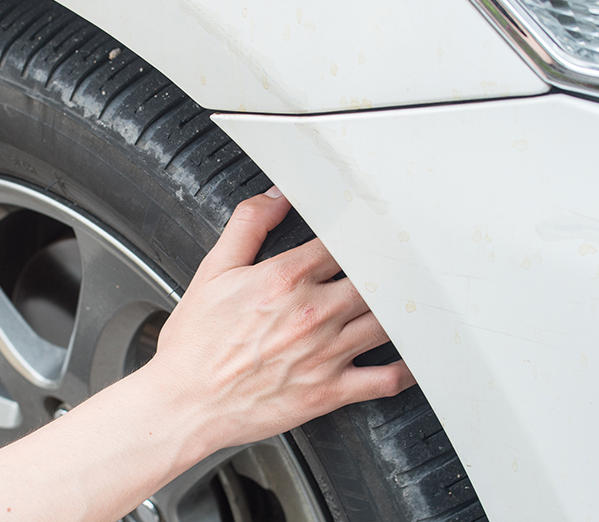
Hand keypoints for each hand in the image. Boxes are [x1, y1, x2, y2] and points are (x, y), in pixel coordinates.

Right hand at [146, 187, 414, 450]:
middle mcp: (313, 312)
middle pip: (375, 278)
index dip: (360, 233)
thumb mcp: (213, 271)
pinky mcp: (331, 391)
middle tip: (396, 263)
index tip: (366, 232)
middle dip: (387, 269)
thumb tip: (276, 196)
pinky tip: (412, 358)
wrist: (185, 402)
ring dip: (402, 310)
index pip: (342, 241)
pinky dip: (408, 369)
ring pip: (388, 322)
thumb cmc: (195, 345)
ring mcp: (327, 353)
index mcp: (286, 278)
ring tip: (409, 302)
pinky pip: (386, 379)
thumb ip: (248, 225)